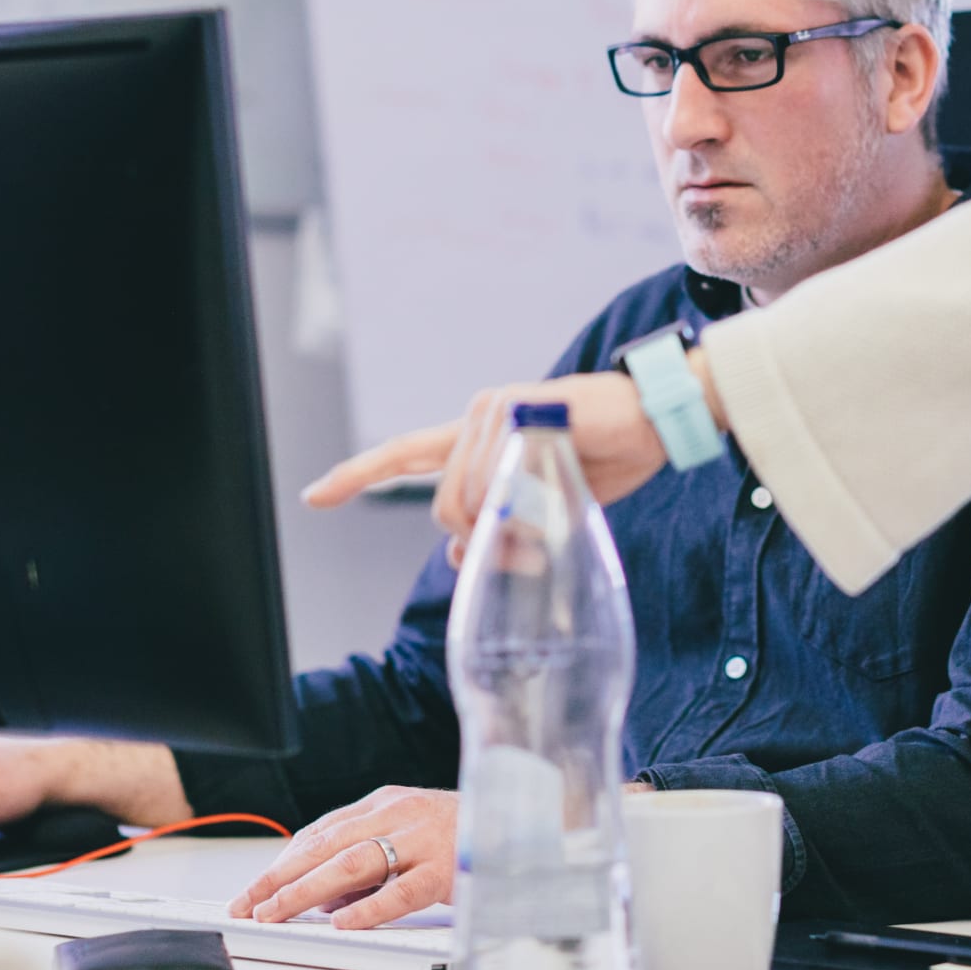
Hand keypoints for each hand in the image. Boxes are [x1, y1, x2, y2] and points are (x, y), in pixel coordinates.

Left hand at [229, 785, 456, 929]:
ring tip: (278, 911)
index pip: (321, 831)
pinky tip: (342, 923)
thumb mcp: (411, 835)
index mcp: (387, 802)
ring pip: (355, 863)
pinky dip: (369, 908)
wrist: (527, 822)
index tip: (253, 889)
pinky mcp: (449, 868)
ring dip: (308, 890)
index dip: (283, 861)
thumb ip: (370, 859)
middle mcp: (401, 813)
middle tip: (250, 903)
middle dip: (282, 876)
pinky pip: (403, 890)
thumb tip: (324, 899)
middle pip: (328, 844)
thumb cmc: (466, 834)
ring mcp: (425, 838)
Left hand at [303, 370, 681, 557]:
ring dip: (502, 536)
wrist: (655, 419)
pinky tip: (549, 501)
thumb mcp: (545, 506)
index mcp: (477, 436)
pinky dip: (517, 510)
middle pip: (442, 506)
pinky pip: (494, 481)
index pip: (406, 454)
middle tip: (523, 561)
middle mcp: (476, 417)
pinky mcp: (519, 409)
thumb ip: (499, 526)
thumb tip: (457, 558)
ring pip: (465, 501)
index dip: (358, 476)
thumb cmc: (605, 456)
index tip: (315, 496)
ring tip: (542, 541)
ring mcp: (495, 409)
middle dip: (476, 546)